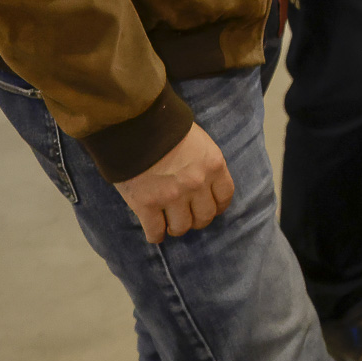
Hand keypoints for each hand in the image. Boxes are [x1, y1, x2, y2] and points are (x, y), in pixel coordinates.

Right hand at [114, 122, 234, 243]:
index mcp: (213, 166)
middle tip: (187, 217)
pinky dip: (156, 235)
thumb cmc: (168, 129)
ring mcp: (172, 196)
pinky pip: (155, 231)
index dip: (217, 206)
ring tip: (170, 224)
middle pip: (204, 216)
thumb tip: (204, 180)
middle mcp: (197, 184)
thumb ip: (204, 163)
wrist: (136, 125)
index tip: (210, 208)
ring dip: (176, 228)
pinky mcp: (147, 204)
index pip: (225, 196)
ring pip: (182, 227)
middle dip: (197, 219)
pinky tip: (155, 234)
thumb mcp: (199, 141)